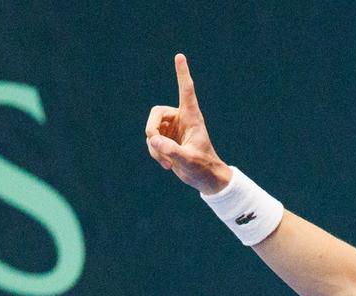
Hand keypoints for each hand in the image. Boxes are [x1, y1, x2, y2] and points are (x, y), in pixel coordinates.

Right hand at [145, 53, 230, 191]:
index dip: (182, 74)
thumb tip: (153, 140)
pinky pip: (152, 142)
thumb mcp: (188, 160)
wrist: (204, 179)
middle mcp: (180, 119)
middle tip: (154, 143)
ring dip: (154, 148)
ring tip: (167, 162)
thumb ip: (171, 150)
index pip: (186, 91)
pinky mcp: (166, 139)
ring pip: (151, 131)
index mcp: (192, 117)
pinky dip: (155, 153)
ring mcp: (172, 129)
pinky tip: (167, 164)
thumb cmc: (203, 167)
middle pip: (156, 114)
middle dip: (151, 129)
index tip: (179, 56)